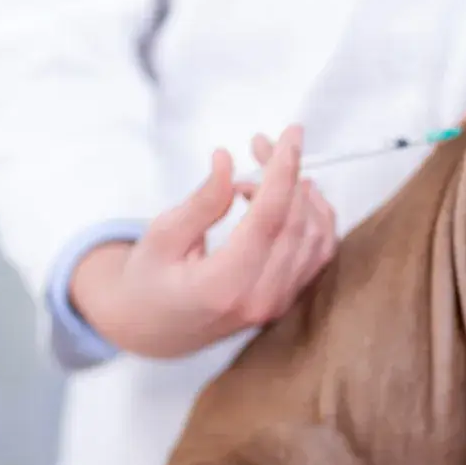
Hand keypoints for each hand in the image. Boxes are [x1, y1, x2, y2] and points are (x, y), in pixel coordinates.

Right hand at [70, 124, 337, 357]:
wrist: (151, 331)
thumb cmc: (147, 282)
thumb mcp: (162, 237)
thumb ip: (202, 201)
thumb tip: (228, 158)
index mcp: (223, 286)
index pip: (269, 219)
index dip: (283, 170)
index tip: (290, 133)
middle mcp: (260, 299)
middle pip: (296, 223)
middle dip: (286, 172)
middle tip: (260, 142)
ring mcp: (278, 303)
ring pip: (316, 237)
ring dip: (301, 193)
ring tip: (264, 170)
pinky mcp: (287, 300)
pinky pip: (318, 254)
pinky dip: (315, 218)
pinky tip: (294, 195)